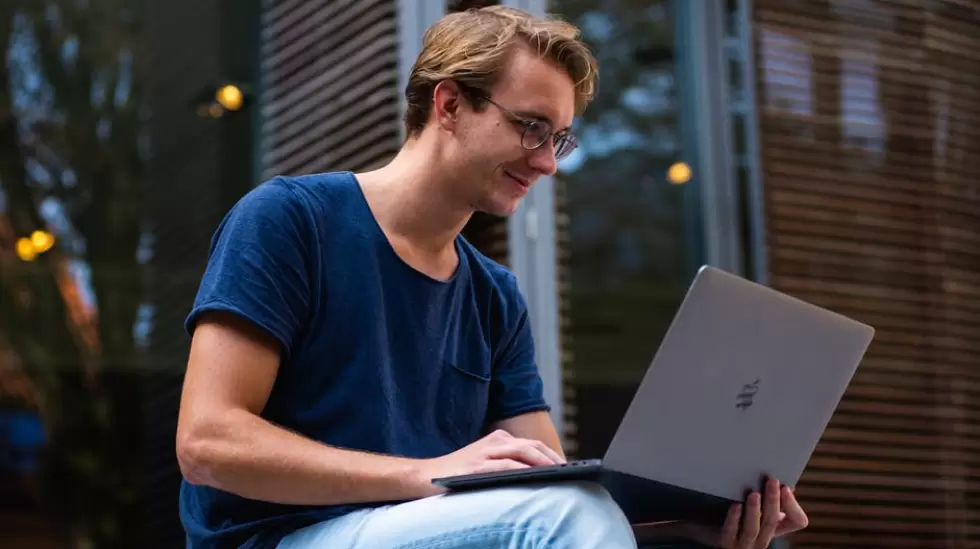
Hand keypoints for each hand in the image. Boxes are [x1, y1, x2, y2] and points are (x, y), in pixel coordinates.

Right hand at [412, 429, 564, 495]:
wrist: (424, 476)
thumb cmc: (458, 473)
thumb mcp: (485, 462)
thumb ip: (507, 463)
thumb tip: (538, 475)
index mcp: (498, 439)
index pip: (532, 444)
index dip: (551, 454)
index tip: (567, 467)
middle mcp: (494, 441)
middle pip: (532, 446)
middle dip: (553, 458)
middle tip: (569, 470)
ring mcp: (485, 452)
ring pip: (522, 452)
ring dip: (543, 461)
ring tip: (558, 472)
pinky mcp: (477, 466)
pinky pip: (505, 465)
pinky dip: (523, 469)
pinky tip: (534, 475)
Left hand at [683, 478, 808, 548]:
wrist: (703, 528)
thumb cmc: (733, 512)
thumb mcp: (755, 504)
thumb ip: (767, 495)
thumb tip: (783, 478)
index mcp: (774, 527)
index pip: (797, 521)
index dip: (793, 506)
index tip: (786, 487)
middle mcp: (763, 538)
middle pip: (772, 522)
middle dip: (773, 501)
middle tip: (772, 481)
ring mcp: (744, 545)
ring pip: (753, 530)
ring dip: (755, 511)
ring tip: (754, 494)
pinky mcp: (725, 545)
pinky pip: (730, 533)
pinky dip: (733, 520)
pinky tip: (735, 505)